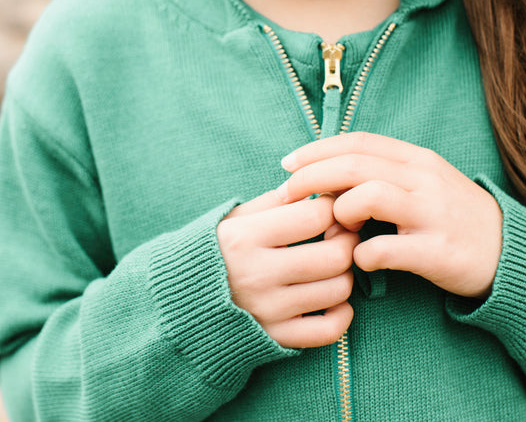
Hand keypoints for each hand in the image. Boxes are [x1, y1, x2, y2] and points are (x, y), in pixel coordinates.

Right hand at [217, 190, 357, 348]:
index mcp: (244, 238)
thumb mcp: (234, 218)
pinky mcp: (275, 337)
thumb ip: (275, 202)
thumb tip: (319, 188)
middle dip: (346, 240)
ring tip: (331, 265)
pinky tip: (333, 300)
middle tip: (340, 235)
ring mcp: (267, 310)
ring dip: (344, 274)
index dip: (332, 208)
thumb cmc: (214, 250)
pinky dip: (342, 314)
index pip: (315, 216)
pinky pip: (328, 330)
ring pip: (338, 290)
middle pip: (334, 255)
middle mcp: (256, 274)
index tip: (328, 209)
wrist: (178, 300)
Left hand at [277, 132, 502, 298]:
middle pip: (354, 165)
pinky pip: (385, 249)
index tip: (288, 164)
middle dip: (311, 177)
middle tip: (287, 194)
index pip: (358, 142)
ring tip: (335, 229)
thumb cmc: (451, 217)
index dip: (317, 150)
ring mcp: (432, 213)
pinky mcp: (437, 250)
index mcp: (416, 159)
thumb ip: (380, 175)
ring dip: (339, 212)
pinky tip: (360, 260)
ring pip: (369, 196)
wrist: (509, 252)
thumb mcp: (421, 184)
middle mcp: (423, 179)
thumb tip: (326, 178)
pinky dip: (363, 255)